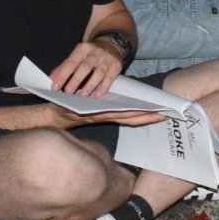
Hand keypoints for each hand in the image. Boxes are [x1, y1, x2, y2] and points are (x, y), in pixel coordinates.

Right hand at [49, 103, 166, 128]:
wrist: (54, 115)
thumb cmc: (63, 107)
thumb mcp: (73, 106)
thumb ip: (85, 106)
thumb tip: (95, 100)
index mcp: (100, 114)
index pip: (125, 115)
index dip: (140, 114)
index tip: (155, 112)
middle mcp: (105, 116)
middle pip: (131, 118)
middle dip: (147, 117)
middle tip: (164, 114)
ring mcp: (105, 117)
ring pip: (128, 119)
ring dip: (142, 117)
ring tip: (157, 113)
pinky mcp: (104, 116)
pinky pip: (121, 117)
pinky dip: (133, 115)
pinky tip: (141, 112)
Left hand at [50, 39, 124, 96]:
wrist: (111, 45)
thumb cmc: (90, 54)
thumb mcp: (76, 56)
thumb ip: (64, 66)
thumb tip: (52, 78)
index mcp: (82, 49)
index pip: (71, 62)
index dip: (63, 75)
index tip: (55, 86)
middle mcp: (95, 52)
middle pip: (85, 67)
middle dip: (76, 80)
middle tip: (68, 92)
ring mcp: (107, 59)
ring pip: (99, 73)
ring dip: (90, 85)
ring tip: (82, 95)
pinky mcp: (116, 66)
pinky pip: (110, 78)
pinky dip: (103, 87)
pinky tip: (97, 95)